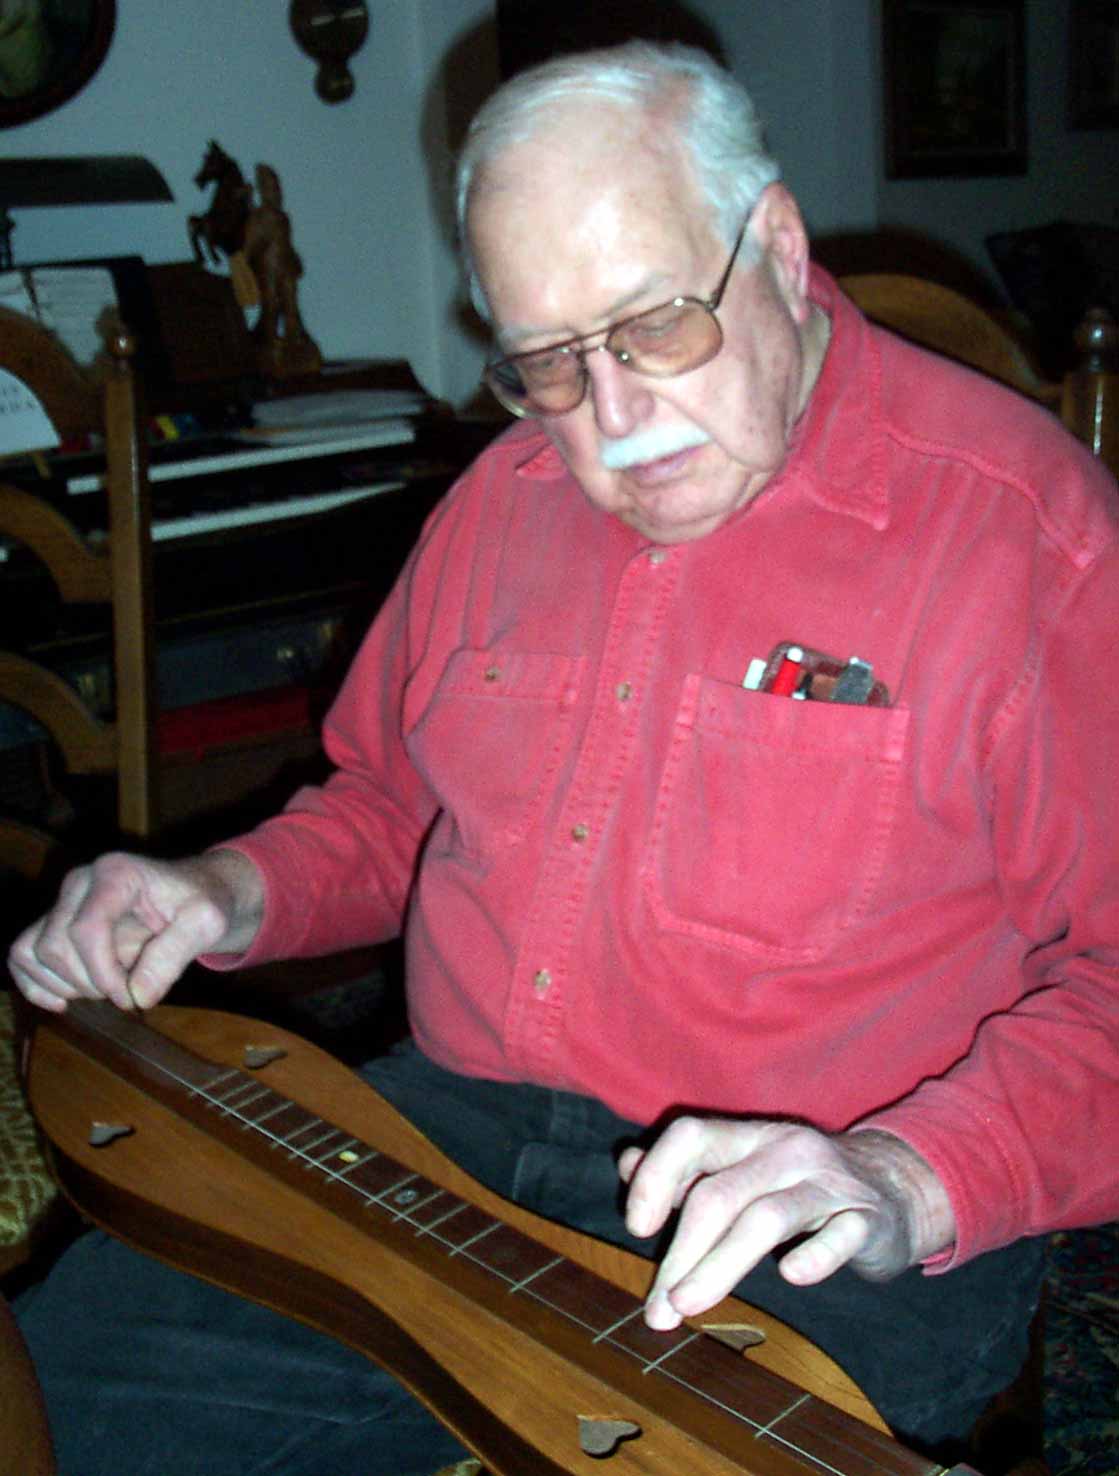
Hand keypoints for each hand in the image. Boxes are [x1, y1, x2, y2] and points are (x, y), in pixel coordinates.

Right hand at [7, 848, 263, 1014]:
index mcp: (115, 873)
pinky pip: (22, 956)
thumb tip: (137, 997)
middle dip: (89, 982)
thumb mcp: (205, 924)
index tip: (130, 997)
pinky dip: (35, 984)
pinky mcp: (55, 922)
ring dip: (65, 985)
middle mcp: (80, 882)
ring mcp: (63, 901)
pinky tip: (64, 1002)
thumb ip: (174, 955)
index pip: (86, 930)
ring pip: (32, 952)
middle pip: (55, 946)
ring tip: (105, 988)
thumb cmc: (203, 903)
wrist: (197, 895)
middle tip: (126, 992)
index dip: (102, 973)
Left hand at [618, 1117, 954, 1330]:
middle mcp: (784, 1150)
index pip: (690, 1136)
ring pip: (766, 1218)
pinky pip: (840, 1233)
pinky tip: (792, 1275)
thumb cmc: (799, 1184)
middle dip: (681, 1251)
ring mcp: (827, 1182)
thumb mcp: (743, 1167)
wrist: (893, 1187)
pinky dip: (816, 1254)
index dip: (655, 1177)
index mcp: (748, 1136)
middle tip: (659, 1308)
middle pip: (719, 1194)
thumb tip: (627, 1164)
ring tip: (688, 1306)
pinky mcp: (866, 1218)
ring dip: (719, 1265)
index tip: (637, 1228)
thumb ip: (687, 1169)